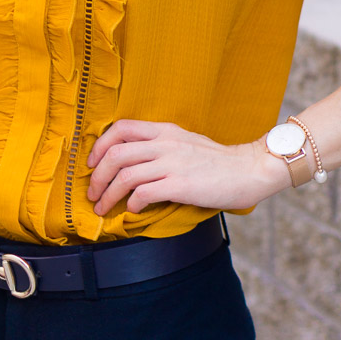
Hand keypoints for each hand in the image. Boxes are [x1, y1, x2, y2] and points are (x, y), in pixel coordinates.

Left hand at [86, 119, 287, 214]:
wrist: (248, 170)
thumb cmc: (217, 161)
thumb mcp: (185, 141)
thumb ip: (160, 145)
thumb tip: (132, 160)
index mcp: (164, 130)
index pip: (120, 128)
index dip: (99, 146)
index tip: (92, 164)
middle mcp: (165, 143)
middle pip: (115, 154)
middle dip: (97, 177)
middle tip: (92, 193)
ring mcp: (172, 163)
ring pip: (124, 175)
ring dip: (108, 195)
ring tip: (103, 208)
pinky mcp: (180, 185)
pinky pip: (143, 193)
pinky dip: (131, 204)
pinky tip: (132, 210)